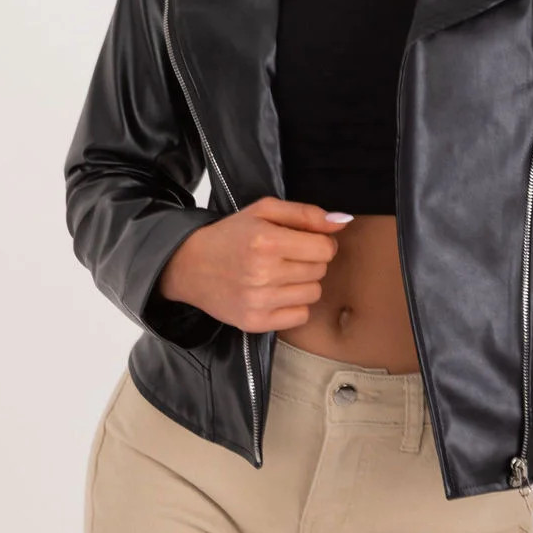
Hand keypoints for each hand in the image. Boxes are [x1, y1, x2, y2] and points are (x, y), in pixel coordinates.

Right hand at [158, 196, 353, 332]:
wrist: (190, 266)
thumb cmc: (231, 235)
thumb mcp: (264, 211)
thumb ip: (306, 214)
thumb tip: (342, 222)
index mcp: (266, 241)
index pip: (325, 249)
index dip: (320, 243)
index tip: (304, 241)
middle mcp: (263, 272)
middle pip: (320, 270)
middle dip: (310, 261)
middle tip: (286, 256)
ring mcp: (259, 301)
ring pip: (313, 293)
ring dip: (303, 283)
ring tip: (279, 274)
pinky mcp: (255, 322)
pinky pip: (300, 316)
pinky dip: (293, 305)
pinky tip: (275, 293)